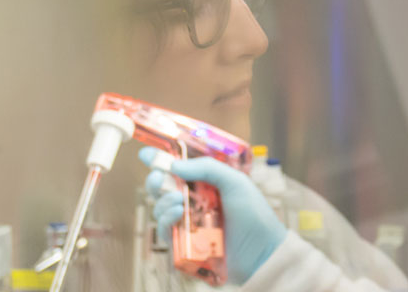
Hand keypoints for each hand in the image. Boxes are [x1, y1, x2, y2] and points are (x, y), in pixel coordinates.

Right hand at [141, 147, 286, 283]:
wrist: (262, 252)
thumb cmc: (254, 215)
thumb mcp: (235, 182)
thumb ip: (207, 168)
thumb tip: (174, 165)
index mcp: (206, 185)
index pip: (179, 170)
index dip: (161, 162)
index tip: (144, 155)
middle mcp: (195, 202)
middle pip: (163, 188)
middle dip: (155, 180)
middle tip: (158, 177)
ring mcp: (190, 223)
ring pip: (160, 209)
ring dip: (163, 201)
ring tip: (178, 200)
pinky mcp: (186, 244)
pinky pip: (165, 232)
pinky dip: (166, 220)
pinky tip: (178, 213)